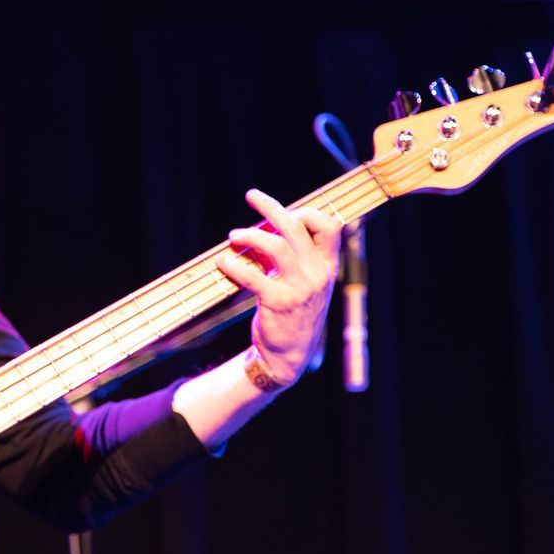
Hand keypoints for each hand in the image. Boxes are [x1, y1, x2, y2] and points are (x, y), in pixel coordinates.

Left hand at [218, 189, 343, 387]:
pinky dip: (234, 265)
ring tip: (233, 236)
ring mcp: (300, 288)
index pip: (329, 226)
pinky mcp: (278, 302)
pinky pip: (253, 275)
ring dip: (251, 235)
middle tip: (251, 196)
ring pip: (277, 245)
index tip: (285, 211)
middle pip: (297, 227)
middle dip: (272, 207)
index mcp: (328, 267)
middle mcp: (318, 275)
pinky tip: (223, 263)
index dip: (306, 212)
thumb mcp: (303, 285)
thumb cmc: (292, 315)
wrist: (288, 357)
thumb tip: (263, 232)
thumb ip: (291, 260)